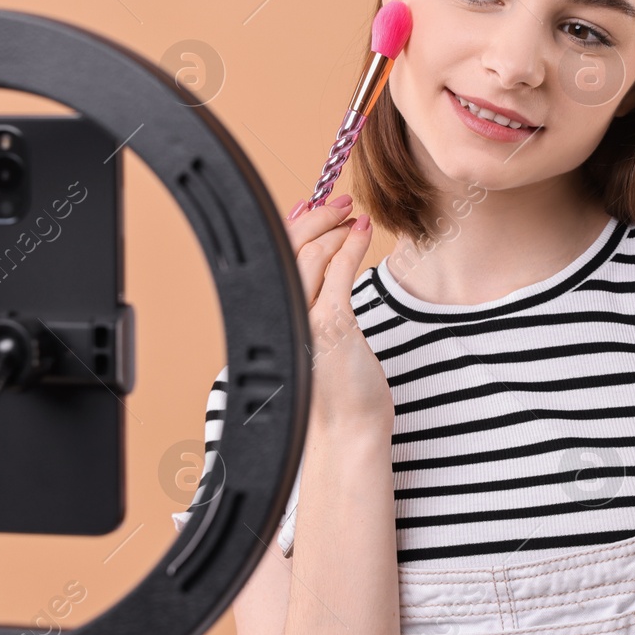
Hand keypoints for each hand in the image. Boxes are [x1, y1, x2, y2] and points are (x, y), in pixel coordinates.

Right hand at [284, 193, 393, 435]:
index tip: (310, 205)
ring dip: (334, 227)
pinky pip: (338, 273)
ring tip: (354, 215)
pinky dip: (351, 246)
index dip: (291, 225)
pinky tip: (364, 233)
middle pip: (285, 249)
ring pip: (308, 255)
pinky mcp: (331, 328)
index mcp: (270, 319)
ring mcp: (302, 322)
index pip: (271, 256)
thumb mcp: (315, 339)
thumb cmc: (337, 388)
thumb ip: (309, 302)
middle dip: (314, 217)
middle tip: (339, 201)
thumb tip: (316, 257)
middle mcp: (279, 317)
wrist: (348, 433)